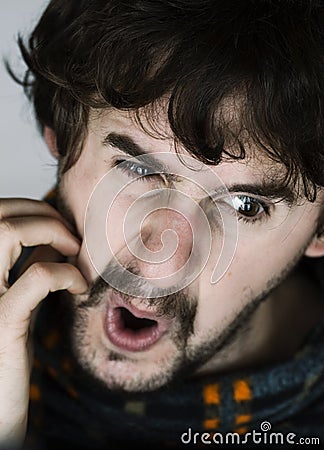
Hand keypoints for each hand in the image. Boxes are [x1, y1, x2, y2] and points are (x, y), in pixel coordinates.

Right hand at [0, 198, 87, 447]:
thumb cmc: (9, 350)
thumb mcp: (17, 298)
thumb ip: (27, 265)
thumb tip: (53, 236)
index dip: (28, 208)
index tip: (58, 224)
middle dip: (42, 213)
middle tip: (71, 235)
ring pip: (6, 232)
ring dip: (52, 230)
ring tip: (74, 251)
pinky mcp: (1, 322)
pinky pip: (37, 277)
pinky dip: (66, 272)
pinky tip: (79, 287)